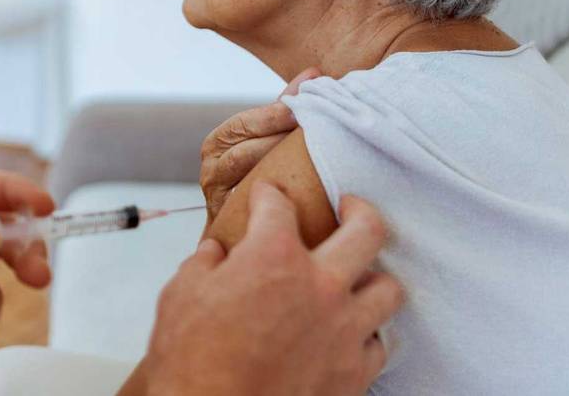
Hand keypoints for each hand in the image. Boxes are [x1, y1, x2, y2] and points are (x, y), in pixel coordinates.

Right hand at [143, 182, 403, 395]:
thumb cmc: (191, 366)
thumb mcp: (180, 299)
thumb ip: (202, 265)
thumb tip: (214, 253)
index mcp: (273, 258)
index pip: (279, 206)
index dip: (269, 195)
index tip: (267, 196)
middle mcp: (320, 286)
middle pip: (367, 229)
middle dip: (360, 209)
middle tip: (351, 206)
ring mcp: (343, 330)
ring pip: (388, 288)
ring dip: (374, 278)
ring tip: (362, 276)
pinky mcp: (353, 373)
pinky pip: (380, 344)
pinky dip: (369, 335)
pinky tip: (355, 333)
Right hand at [199, 67, 319, 221]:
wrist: (241, 226)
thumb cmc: (259, 169)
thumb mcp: (265, 135)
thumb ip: (285, 106)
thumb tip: (315, 74)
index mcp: (218, 143)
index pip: (244, 125)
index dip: (274, 116)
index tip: (303, 108)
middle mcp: (211, 172)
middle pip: (244, 155)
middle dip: (280, 143)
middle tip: (315, 133)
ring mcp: (218, 203)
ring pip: (250, 185)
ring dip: (283, 173)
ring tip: (316, 163)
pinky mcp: (230, 229)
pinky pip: (256, 215)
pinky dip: (283, 204)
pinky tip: (310, 197)